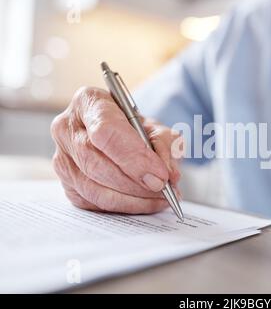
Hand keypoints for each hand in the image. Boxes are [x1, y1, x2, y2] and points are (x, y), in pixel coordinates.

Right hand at [51, 87, 182, 213]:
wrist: (121, 138)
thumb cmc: (137, 130)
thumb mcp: (158, 128)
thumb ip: (166, 146)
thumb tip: (168, 174)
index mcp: (89, 102)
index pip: (105, 131)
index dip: (134, 156)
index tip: (159, 174)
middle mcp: (67, 128)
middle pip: (96, 162)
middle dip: (134, 181)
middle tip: (163, 188)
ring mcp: (62, 158)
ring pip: (93, 187)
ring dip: (132, 198)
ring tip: (160, 197)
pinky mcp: (66, 184)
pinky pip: (93, 203)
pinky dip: (124, 206)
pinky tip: (145, 202)